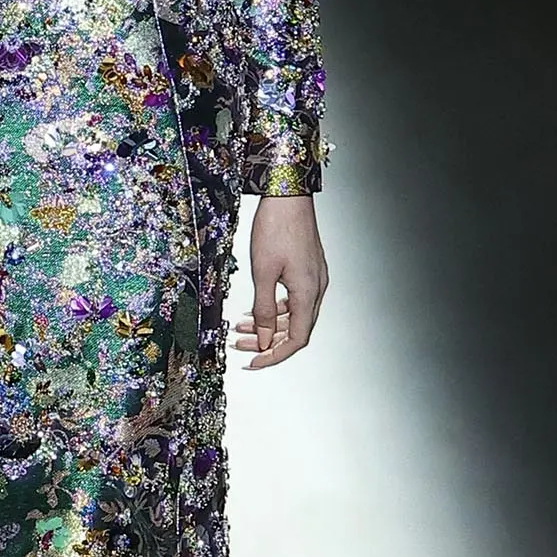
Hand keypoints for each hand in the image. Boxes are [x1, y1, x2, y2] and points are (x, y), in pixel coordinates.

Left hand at [236, 193, 328, 369]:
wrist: (288, 194)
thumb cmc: (276, 227)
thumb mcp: (263, 272)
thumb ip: (264, 309)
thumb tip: (265, 339)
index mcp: (308, 292)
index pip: (297, 339)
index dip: (275, 355)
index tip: (253, 362)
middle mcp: (316, 288)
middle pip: (296, 329)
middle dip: (268, 341)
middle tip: (240, 345)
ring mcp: (314, 278)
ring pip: (294, 315)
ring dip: (270, 325)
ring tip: (242, 328)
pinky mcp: (308, 269)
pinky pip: (294, 299)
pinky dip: (276, 309)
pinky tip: (257, 309)